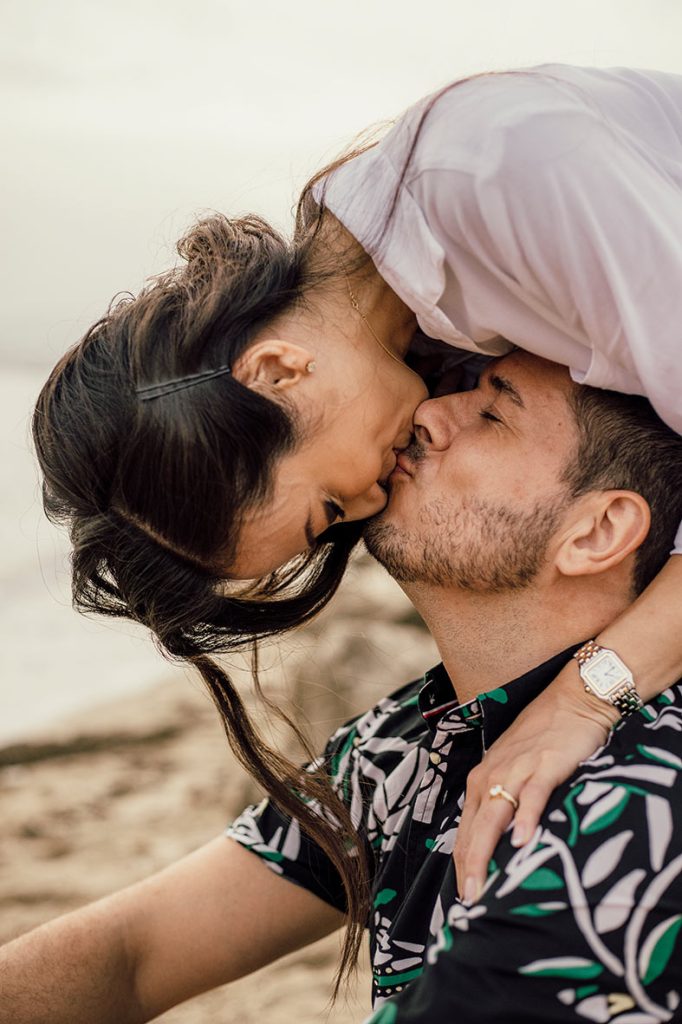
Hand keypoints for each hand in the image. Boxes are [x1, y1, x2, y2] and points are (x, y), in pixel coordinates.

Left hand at [453, 658, 616, 904]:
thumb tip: (499, 839)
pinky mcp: (546, 764)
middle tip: (468, 901)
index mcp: (482, 778)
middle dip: (468, 866)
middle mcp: (492, 774)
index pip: (465, 828)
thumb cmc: (543, 737)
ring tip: (481, 884)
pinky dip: (525, 817)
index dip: (462, 861)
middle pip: (474, 827)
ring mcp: (518, 769)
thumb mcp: (516, 768)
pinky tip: (522, 841)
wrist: (572, 699)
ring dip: (485, 851)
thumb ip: (505, 798)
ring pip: (493, 815)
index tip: (462, 894)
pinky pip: (533, 795)